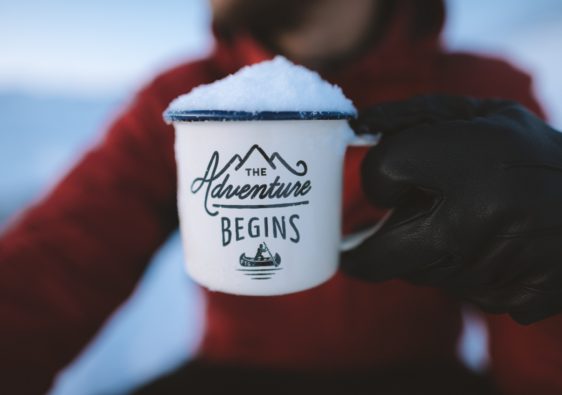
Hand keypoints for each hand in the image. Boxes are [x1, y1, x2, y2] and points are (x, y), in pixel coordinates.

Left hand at [342, 95, 561, 323]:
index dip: (379, 173)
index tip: (389, 177)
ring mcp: (488, 273)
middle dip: (367, 248)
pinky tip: (485, 245)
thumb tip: (358, 126)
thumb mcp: (483, 116)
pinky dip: (455, 268)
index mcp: (471, 166)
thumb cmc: (536, 155)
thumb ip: (415, 116)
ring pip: (415, 271)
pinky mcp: (505, 301)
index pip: (382, 171)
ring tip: (459, 221)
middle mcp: (474, 224)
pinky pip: (453, 288)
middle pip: (378, 254)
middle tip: (362, 241)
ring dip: (420, 250)